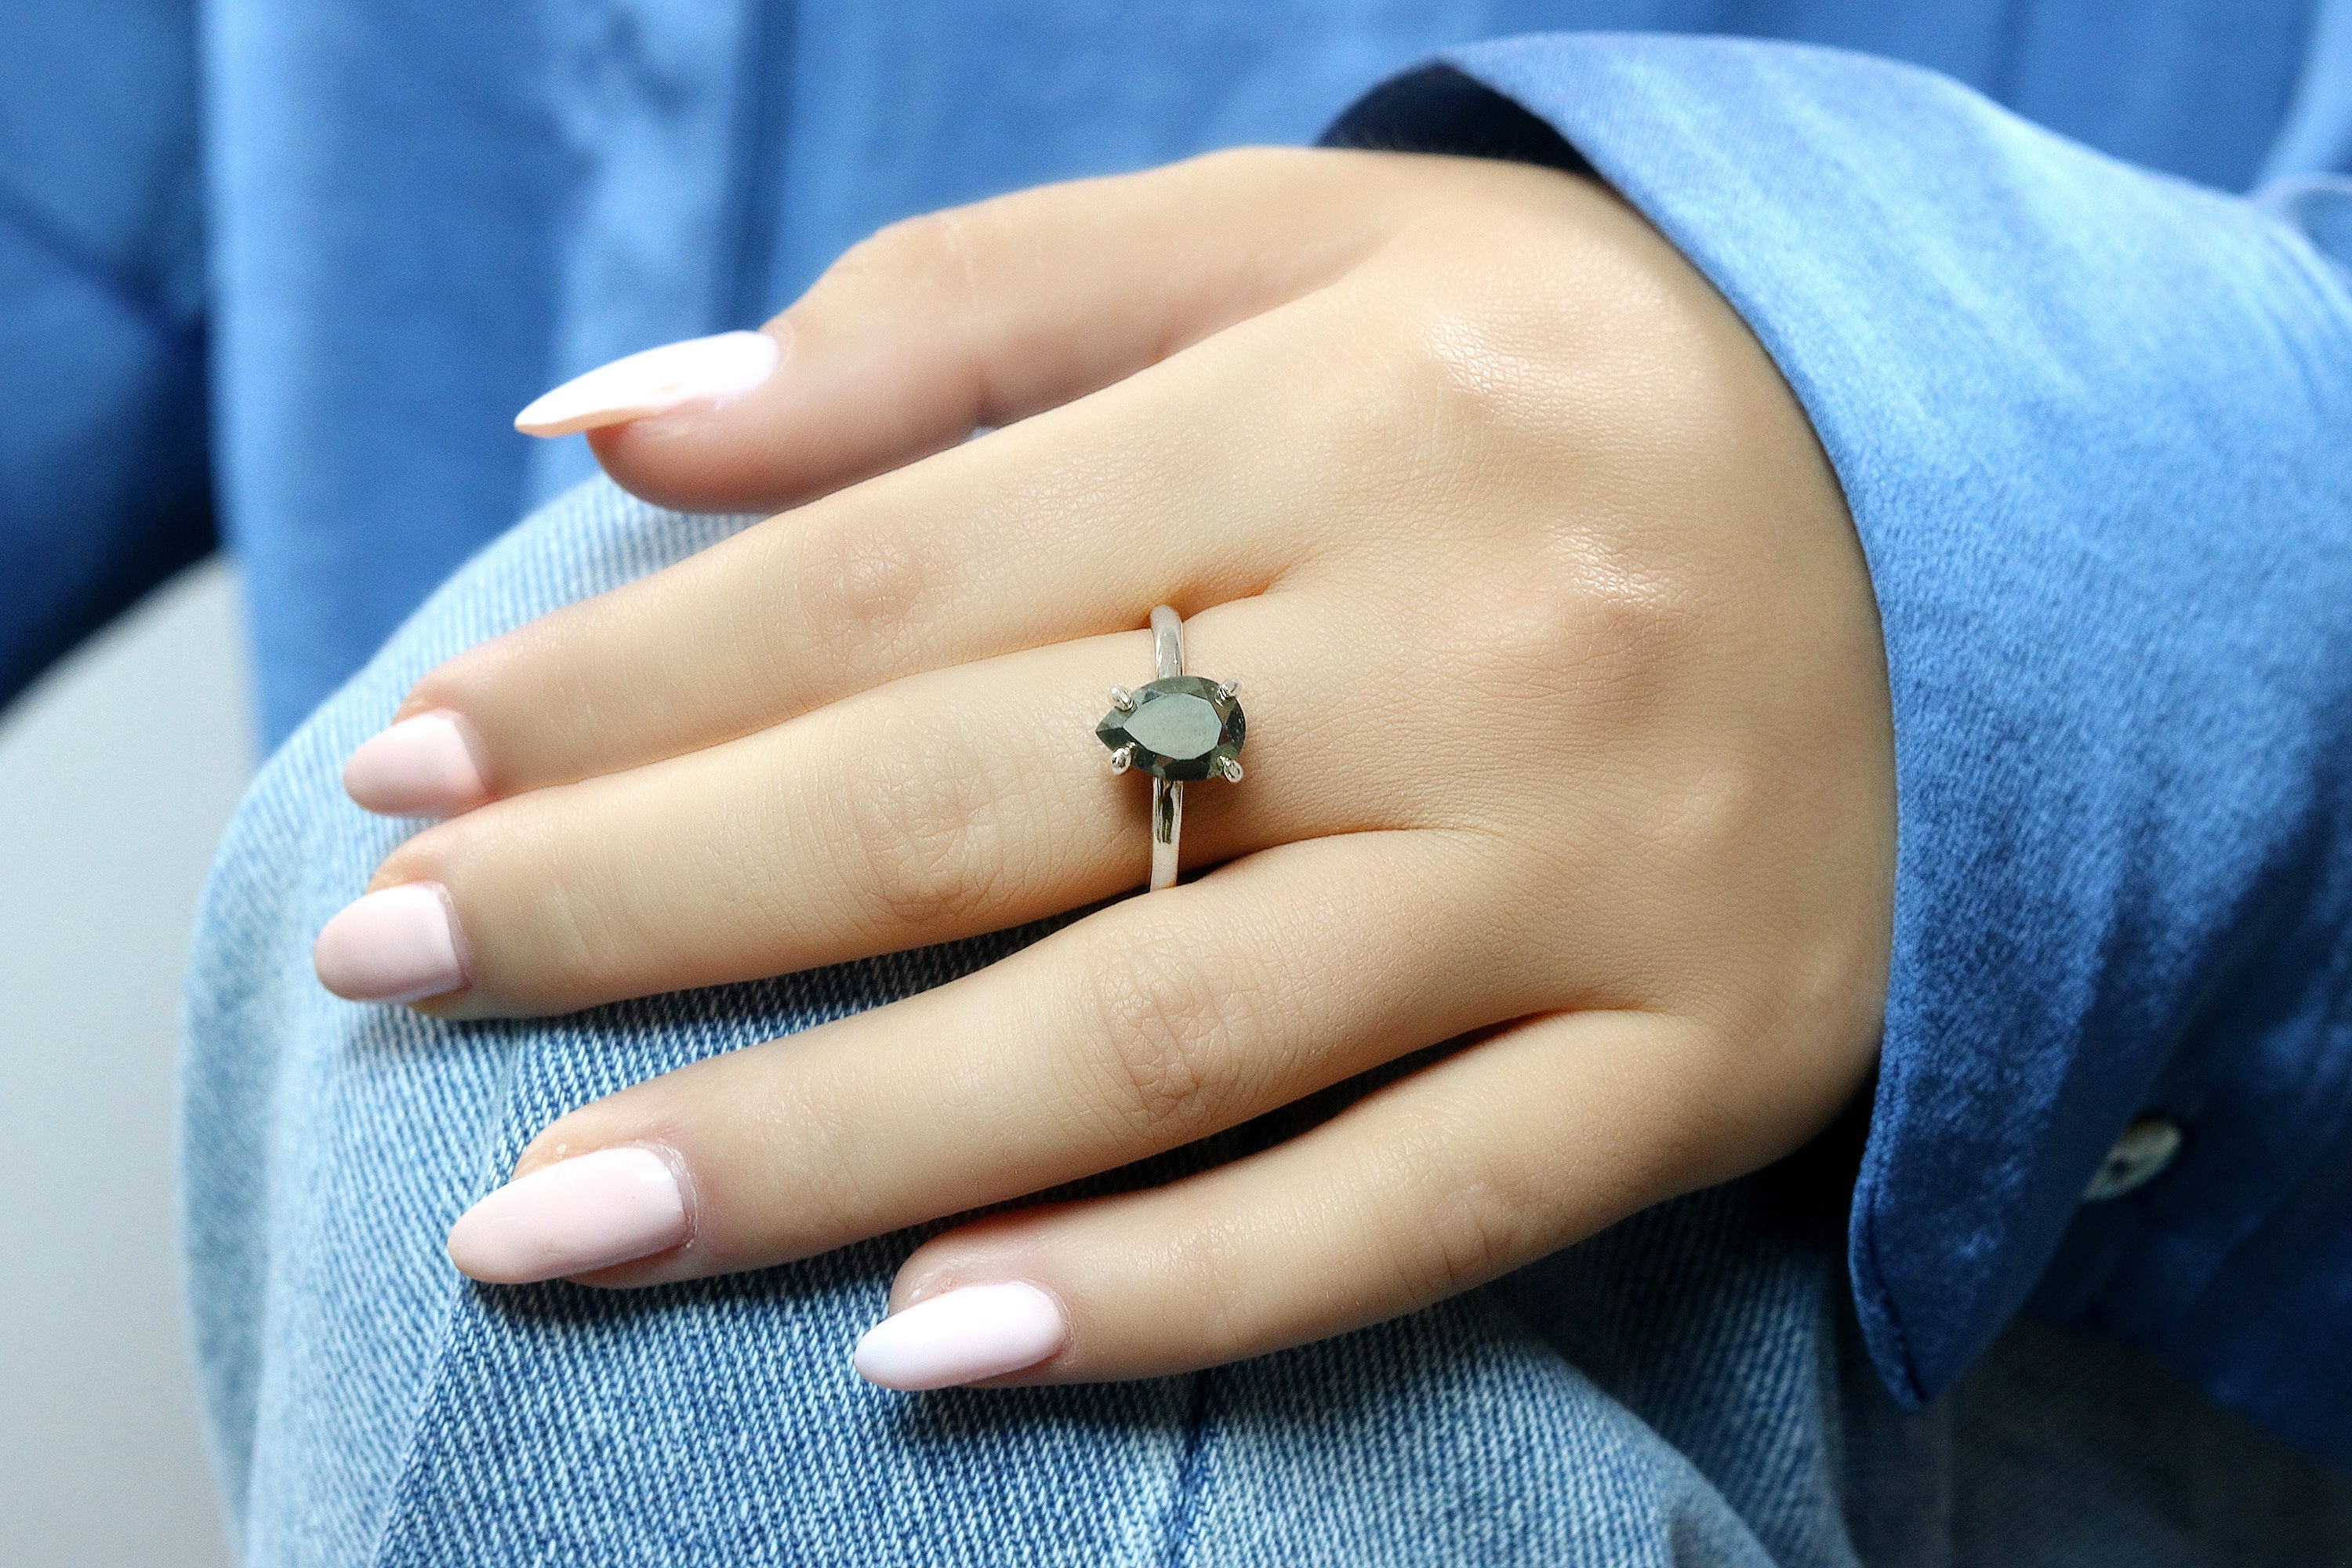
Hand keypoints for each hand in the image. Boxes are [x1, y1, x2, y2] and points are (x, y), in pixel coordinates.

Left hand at [315, 148, 1893, 1389]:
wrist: (1987, 520)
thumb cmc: (1584, 370)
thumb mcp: (1311, 248)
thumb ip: (965, 316)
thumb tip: (630, 430)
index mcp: (1357, 404)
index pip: (902, 573)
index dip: (633, 686)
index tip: (418, 776)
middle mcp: (1473, 643)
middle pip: (978, 810)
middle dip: (642, 911)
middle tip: (387, 983)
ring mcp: (1591, 878)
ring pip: (1153, 1045)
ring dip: (827, 1155)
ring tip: (553, 1226)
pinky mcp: (1698, 1059)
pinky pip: (1410, 1206)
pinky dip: (1167, 1294)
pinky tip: (929, 1349)